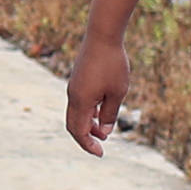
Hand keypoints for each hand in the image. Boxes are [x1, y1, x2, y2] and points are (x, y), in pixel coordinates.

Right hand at [62, 29, 132, 154]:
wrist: (102, 36)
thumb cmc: (113, 64)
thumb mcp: (117, 93)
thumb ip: (110, 114)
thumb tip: (105, 130)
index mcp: (81, 101)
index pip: (79, 131)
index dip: (88, 145)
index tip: (100, 153)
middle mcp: (73, 96)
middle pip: (73, 125)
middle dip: (86, 138)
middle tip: (100, 146)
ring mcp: (74, 87)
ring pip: (75, 113)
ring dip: (88, 125)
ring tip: (104, 130)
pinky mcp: (77, 79)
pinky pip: (78, 102)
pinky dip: (87, 112)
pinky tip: (100, 112)